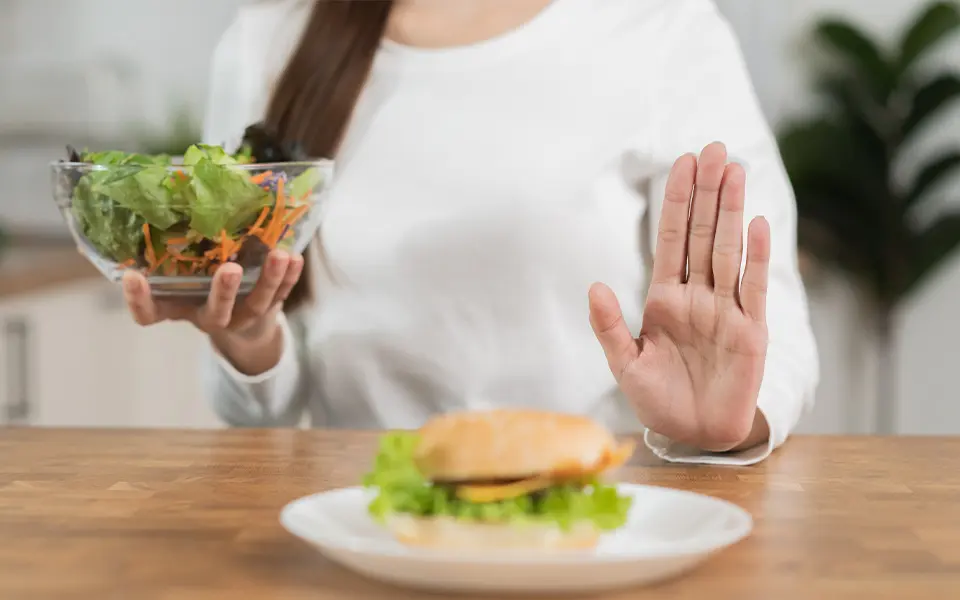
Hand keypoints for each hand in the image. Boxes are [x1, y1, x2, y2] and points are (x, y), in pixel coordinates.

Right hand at [122, 250, 302, 373]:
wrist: (243, 320)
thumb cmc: (201, 279)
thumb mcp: (184, 266)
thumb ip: (178, 242)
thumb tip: (179, 186)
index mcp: (178, 306)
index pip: (150, 313)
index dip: (139, 300)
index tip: (131, 277)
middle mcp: (207, 315)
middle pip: (214, 313)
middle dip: (223, 293)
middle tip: (231, 269)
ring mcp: (240, 317)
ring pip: (254, 306)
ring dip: (268, 280)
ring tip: (279, 255)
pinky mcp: (267, 310)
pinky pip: (280, 297)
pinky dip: (288, 278)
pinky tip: (296, 258)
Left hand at [589, 142, 769, 451]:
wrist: (694, 434)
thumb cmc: (659, 398)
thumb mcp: (625, 364)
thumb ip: (610, 327)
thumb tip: (595, 286)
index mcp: (664, 298)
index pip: (670, 239)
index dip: (676, 201)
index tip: (682, 163)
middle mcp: (696, 296)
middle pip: (701, 233)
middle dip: (706, 192)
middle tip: (713, 148)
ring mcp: (725, 310)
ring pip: (727, 250)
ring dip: (731, 211)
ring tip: (734, 170)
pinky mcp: (750, 331)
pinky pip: (753, 288)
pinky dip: (756, 257)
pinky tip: (756, 224)